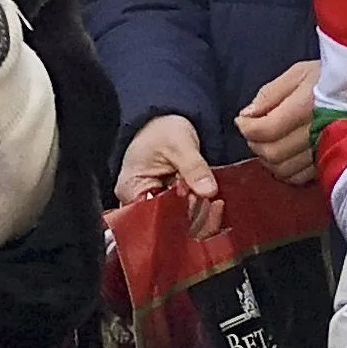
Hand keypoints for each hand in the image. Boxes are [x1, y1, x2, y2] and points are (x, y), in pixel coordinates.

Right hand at [117, 114, 222, 235]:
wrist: (166, 120)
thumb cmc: (162, 129)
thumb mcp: (178, 142)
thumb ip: (193, 166)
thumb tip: (208, 191)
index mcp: (132, 189)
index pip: (152, 218)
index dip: (177, 215)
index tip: (198, 202)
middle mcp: (140, 204)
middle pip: (166, 227)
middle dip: (192, 217)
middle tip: (209, 200)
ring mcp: (156, 207)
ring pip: (179, 227)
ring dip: (200, 217)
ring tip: (214, 201)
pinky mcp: (171, 207)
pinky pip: (186, 220)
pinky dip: (202, 215)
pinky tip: (214, 204)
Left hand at [235, 61, 320, 185]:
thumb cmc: (332, 78)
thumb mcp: (299, 73)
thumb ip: (270, 93)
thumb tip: (247, 115)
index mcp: (306, 106)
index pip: (265, 130)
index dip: (246, 127)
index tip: (243, 120)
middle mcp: (316, 132)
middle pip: (272, 153)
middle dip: (255, 143)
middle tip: (254, 130)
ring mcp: (324, 151)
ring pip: (283, 169)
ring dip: (268, 159)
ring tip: (268, 142)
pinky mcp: (329, 162)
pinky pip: (299, 178)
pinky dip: (285, 170)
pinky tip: (284, 155)